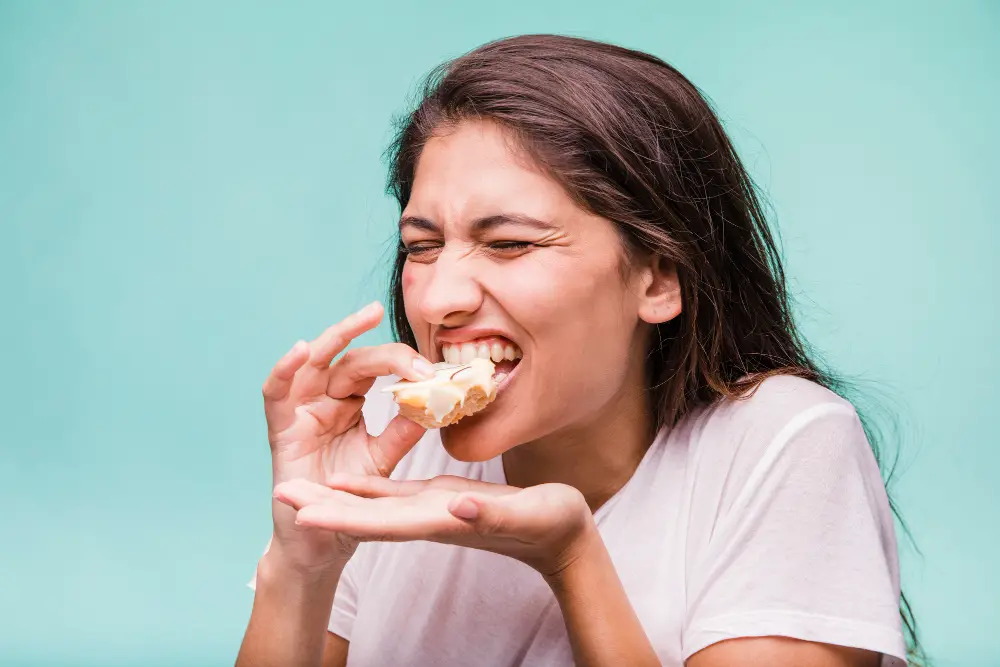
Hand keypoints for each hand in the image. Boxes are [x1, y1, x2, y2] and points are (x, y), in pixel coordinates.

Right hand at [261, 302, 433, 572]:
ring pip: (314, 363)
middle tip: (397, 321)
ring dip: (335, 337)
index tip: (431, 368)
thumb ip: (402, 433)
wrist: (322, 542)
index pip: (376, 369)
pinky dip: (284, 369)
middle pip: (351, 360)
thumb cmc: (349, 499)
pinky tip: (301, 351)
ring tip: (362, 319)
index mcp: (352, 402)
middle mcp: (326, 400)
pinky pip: (276, 393)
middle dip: (378, 346)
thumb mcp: (382, 461)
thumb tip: (434, 402)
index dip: (402, 363)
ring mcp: (302, 412)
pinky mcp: (280, 430)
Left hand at [272, 473, 597, 577]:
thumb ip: (491, 515)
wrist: (563, 537)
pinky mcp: (439, 501)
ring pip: (372, 505)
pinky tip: (346, 480)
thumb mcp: (527, 516)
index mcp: (441, 522)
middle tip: (279, 495)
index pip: (381, 523)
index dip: (340, 518)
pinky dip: (366, 488)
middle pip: (364, 516)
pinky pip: (394, 494)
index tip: (301, 514)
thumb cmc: (553, 526)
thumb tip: (456, 509)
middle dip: (322, 508)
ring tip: (297, 489)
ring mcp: (431, 512)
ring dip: (334, 499)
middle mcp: (427, 520)